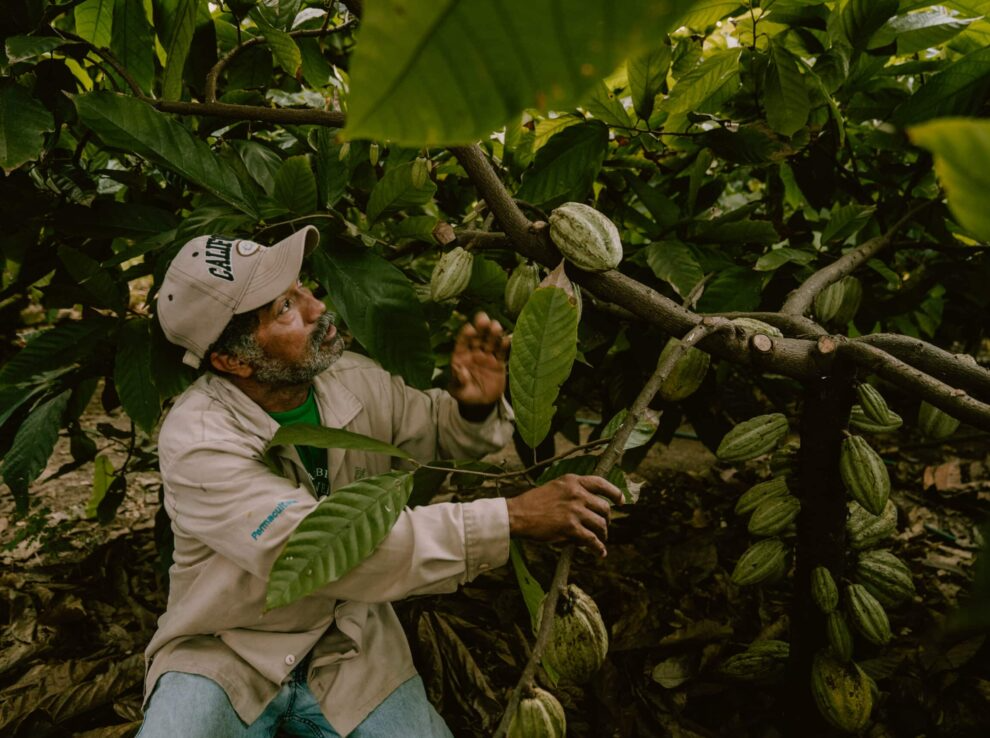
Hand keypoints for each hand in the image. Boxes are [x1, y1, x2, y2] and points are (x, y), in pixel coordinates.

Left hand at [449, 312, 509, 407]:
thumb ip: (458, 380)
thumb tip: (459, 370)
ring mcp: (487, 356)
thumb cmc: (465, 395)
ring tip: (496, 326)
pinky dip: (505, 346)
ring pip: (491, 342)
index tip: (470, 328)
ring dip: (493, 333)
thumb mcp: (458, 391)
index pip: (462, 342)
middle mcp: (474, 353)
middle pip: (478, 337)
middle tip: (484, 318)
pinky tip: (507, 339)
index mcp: (461, 356)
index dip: (466, 334)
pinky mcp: (499, 363)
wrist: (481, 404)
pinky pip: (502, 352)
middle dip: (481, 328)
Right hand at [505, 474, 623, 557]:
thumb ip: (573, 492)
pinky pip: (592, 540)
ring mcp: (575, 510)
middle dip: (606, 520)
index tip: (621, 501)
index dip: (615, 493)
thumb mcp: (555, 488)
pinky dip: (598, 548)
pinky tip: (600, 552)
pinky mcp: (571, 528)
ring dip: (603, 534)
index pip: (601, 483)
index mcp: (573, 481)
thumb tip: (590, 506)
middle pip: (604, 508)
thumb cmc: (533, 503)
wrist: (518, 515)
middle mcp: (577, 494)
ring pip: (601, 524)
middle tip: (604, 528)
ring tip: (600, 540)